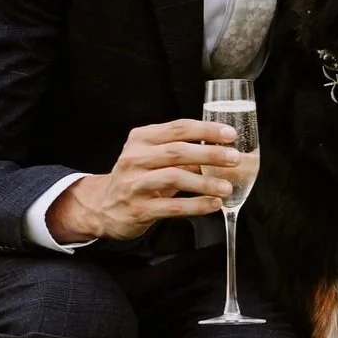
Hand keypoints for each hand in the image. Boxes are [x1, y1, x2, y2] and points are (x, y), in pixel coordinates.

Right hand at [46, 119, 242, 242]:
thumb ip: (181, 149)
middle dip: (210, 154)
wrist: (103, 207)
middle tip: (234, 158)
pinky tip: (213, 204)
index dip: (206, 130)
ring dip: (205, 183)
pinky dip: (196, 205)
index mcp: (141, 138)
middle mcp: (135, 158)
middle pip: (177, 151)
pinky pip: (172, 207)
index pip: (178, 128)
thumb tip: (221, 147)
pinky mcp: (138, 209)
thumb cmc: (138, 177)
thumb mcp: (152, 156)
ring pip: (174, 178)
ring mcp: (134, 184)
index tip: (230, 134)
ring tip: (227, 186)